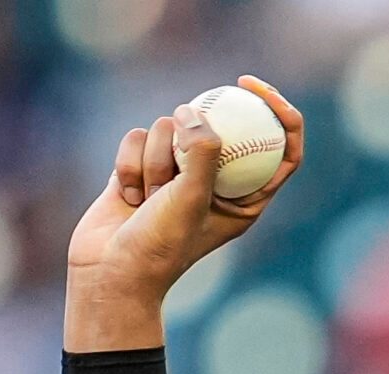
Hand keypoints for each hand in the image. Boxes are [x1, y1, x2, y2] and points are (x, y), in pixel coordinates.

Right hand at [64, 75, 304, 350]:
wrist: (110, 272)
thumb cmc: (160, 246)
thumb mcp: (191, 199)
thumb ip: (202, 153)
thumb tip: (194, 113)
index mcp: (247, 197)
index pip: (279, 146)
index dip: (274, 110)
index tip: (248, 86)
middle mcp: (216, 182)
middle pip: (215, 127)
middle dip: (189, 141)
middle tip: (182, 146)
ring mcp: (177, 173)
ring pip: (170, 128)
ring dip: (154, 159)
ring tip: (150, 199)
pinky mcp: (142, 166)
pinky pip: (137, 137)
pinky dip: (129, 162)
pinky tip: (128, 196)